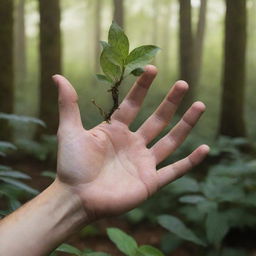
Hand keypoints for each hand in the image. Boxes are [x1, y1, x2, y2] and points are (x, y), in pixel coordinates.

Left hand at [53, 65, 208, 220]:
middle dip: (170, 102)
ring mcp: (143, 163)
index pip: (133, 104)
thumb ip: (68, 104)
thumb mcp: (69, 130)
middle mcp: (133, 144)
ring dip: (186, 124)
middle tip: (182, 84)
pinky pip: (175, 170)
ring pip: (170, 141)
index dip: (142, 87)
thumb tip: (58, 76)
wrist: (76, 198)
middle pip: (157, 119)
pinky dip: (190, 161)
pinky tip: (205, 148)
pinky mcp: (150, 181)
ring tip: (200, 105)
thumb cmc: (71, 165)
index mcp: (116, 130)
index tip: (152, 69)